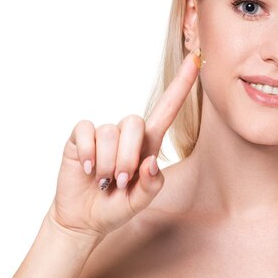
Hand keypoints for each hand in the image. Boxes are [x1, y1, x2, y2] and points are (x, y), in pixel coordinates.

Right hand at [47, 50, 200, 239]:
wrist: (83, 219)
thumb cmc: (116, 206)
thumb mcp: (139, 202)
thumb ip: (151, 185)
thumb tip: (150, 162)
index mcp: (149, 144)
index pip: (168, 109)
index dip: (182, 84)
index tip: (196, 58)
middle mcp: (127, 134)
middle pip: (135, 122)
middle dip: (127, 156)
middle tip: (119, 181)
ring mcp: (103, 134)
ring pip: (110, 132)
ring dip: (106, 163)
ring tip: (102, 181)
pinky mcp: (81, 137)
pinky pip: (87, 131)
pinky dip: (88, 154)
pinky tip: (87, 170)